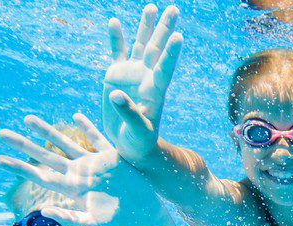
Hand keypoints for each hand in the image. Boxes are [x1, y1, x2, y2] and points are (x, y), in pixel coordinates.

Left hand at [0, 113, 152, 225]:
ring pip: (65, 144)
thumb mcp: (94, 222)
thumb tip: (44, 211)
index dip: (19, 167)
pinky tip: (76, 115)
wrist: (146, 215)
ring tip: (27, 119)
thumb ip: (69, 217)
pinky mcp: (112, 158)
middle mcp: (79, 174)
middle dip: (23, 145)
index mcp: (72, 188)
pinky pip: (97, 138)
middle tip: (0, 133)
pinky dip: (88, 127)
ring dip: (47, 131)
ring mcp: (95, 164)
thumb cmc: (121, 222)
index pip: (39, 175)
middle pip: (45, 156)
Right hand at [102, 4, 182, 161]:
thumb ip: (128, 112)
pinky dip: (116, 38)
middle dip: (165, 29)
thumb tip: (116, 94)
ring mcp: (133, 74)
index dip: (171, 53)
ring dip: (146, 27)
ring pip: (141, 46)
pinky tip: (114, 22)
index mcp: (156, 91)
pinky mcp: (117, 76)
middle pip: (158, 49)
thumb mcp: (137, 131)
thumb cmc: (140, 141)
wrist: (131, 144)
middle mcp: (147, 77)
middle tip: (174, 9)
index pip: (165, 68)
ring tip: (152, 7)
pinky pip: (117, 53)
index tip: (179, 37)